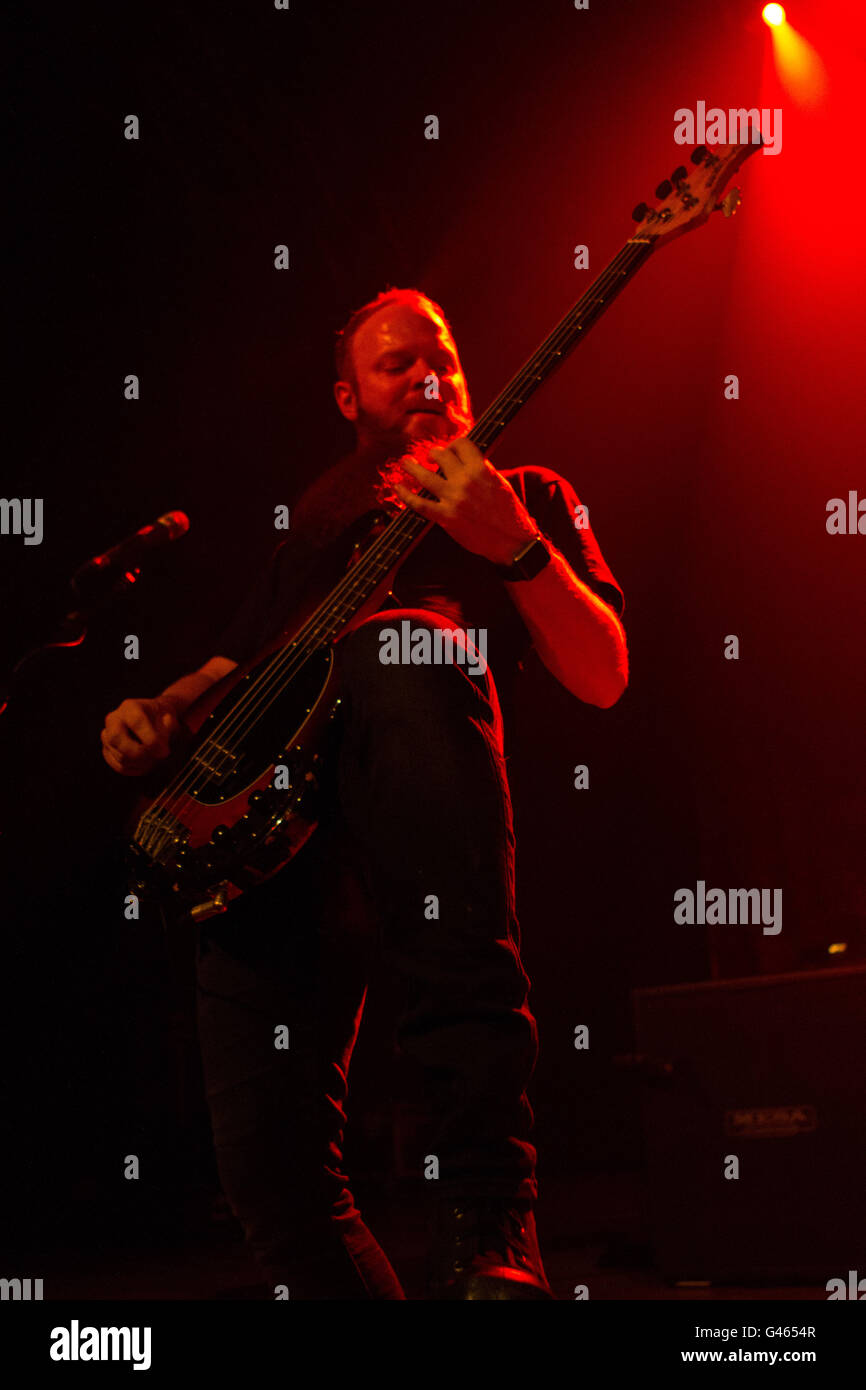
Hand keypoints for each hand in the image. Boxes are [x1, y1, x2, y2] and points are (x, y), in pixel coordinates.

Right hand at [101, 696, 180, 775]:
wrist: (155, 723)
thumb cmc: (163, 721)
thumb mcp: (172, 720)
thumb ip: (168, 730)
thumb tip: (160, 744)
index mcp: (130, 707)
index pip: (136, 722)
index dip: (151, 739)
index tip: (164, 751)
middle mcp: (113, 719)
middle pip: (117, 739)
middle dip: (140, 753)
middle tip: (159, 757)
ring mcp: (107, 736)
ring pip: (121, 757)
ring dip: (143, 763)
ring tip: (157, 757)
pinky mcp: (107, 751)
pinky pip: (120, 767)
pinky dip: (137, 769)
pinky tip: (148, 762)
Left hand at [392, 436, 537, 565]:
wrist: (512, 542)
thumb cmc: (509, 514)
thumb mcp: (499, 484)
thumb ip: (482, 470)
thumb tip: (465, 462)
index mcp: (482, 470)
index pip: (461, 444)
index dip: (453, 444)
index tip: (450, 448)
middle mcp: (466, 480)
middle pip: (441, 455)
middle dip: (434, 453)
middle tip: (430, 457)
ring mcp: (454, 499)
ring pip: (424, 476)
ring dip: (411, 467)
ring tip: (405, 463)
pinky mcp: (445, 517)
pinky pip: (419, 503)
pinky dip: (405, 495)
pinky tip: (398, 488)